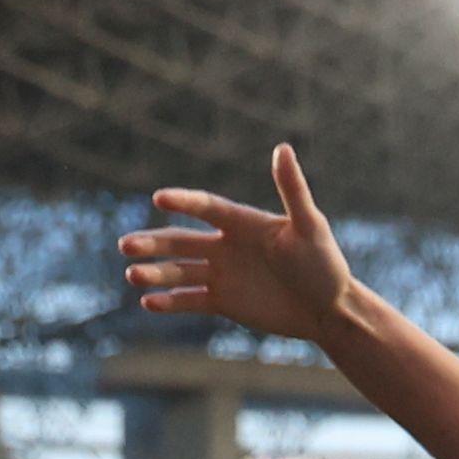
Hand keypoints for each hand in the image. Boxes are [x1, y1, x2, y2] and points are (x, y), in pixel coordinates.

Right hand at [119, 142, 356, 344]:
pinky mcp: (223, 302)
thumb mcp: (310, 227)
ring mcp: (222, 274)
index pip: (206, 207)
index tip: (160, 198)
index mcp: (243, 223)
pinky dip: (169, 301)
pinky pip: (189, 299)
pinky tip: (147, 302)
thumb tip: (283, 148)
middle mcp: (226, 245)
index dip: (184, 202)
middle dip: (153, 243)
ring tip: (132, 274)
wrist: (332, 310)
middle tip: (126, 246)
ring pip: (179, 271)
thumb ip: (293, 190)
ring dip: (155, 272)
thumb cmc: (325, 265)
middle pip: (181, 241)